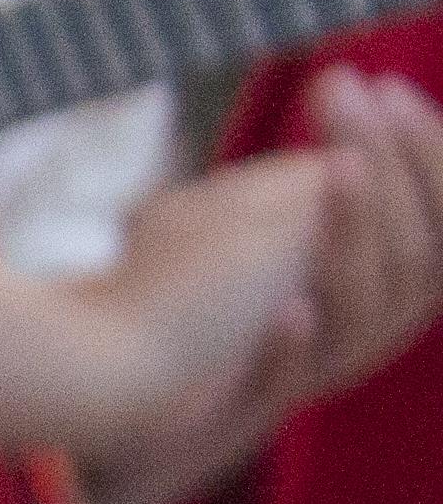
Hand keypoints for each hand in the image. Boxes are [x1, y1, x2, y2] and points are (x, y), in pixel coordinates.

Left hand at [85, 69, 442, 503]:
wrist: (95, 387)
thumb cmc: (170, 289)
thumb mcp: (243, 213)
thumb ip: (305, 176)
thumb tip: (347, 87)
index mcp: (361, 284)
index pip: (436, 219)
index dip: (428, 156)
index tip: (391, 87)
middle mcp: (343, 334)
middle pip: (416, 262)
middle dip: (397, 173)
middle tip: (366, 100)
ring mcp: (293, 379)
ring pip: (362, 323)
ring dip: (356, 238)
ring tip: (338, 169)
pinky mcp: (234, 416)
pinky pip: (281, 389)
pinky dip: (290, 352)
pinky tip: (290, 310)